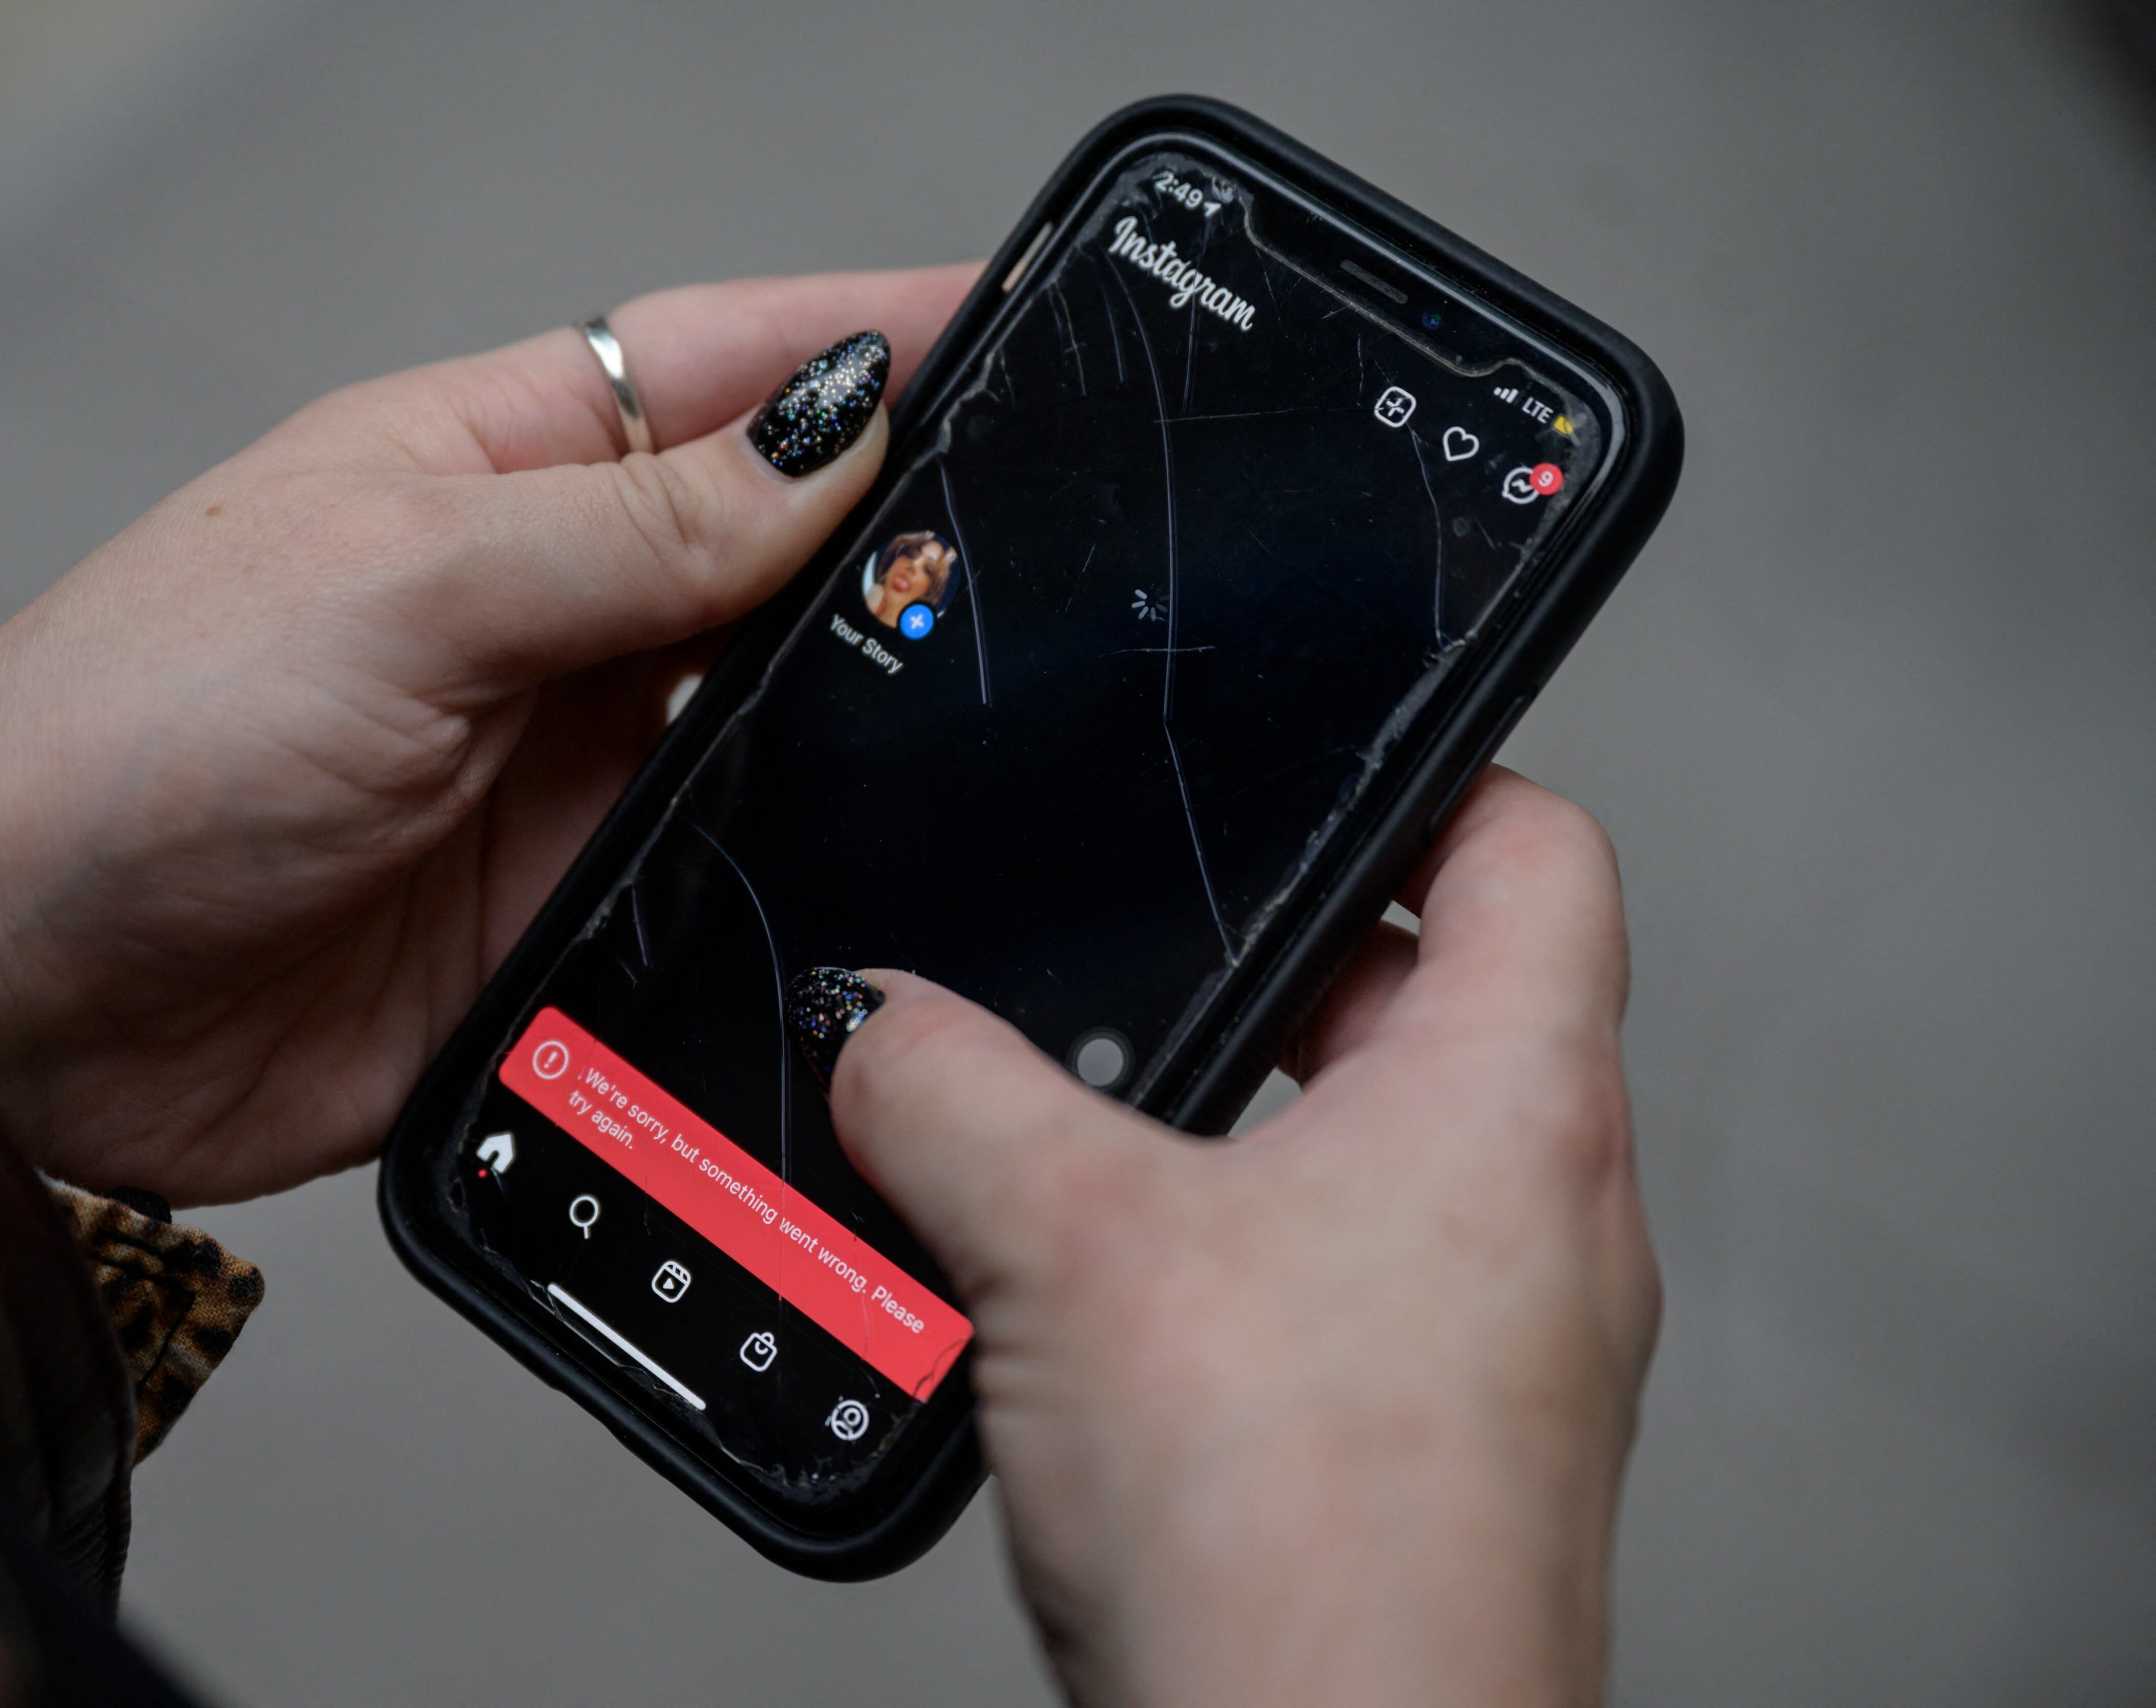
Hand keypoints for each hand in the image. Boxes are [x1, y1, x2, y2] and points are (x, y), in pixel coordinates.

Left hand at [0, 265, 977, 1203]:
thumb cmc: (127, 737)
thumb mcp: (399, 588)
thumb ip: (630, 532)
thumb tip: (836, 444)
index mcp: (499, 471)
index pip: (733, 369)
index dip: (879, 342)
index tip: (1039, 324)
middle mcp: (549, 613)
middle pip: (784, 551)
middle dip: (913, 543)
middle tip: (1063, 552)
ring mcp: (565, 768)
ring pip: (779, 723)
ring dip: (871, 723)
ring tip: (1001, 714)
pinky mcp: (566, 914)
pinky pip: (726, 881)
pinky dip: (802, 875)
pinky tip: (880, 875)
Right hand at [829, 771, 1659, 1707]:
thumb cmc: (1303, 1542)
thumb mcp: (1065, 1242)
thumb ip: (952, 1092)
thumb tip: (883, 1027)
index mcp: (1513, 1106)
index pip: (1533, 847)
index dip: (1432, 773)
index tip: (1328, 758)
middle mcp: (1541, 1217)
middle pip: (1422, 1003)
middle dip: (1261, 979)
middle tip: (1138, 972)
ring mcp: (1500, 1346)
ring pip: (1357, 1160)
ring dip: (1221, 1140)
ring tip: (1083, 1150)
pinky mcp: (1429, 1448)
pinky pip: (1329, 1293)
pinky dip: (1219, 1270)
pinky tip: (1094, 1314)